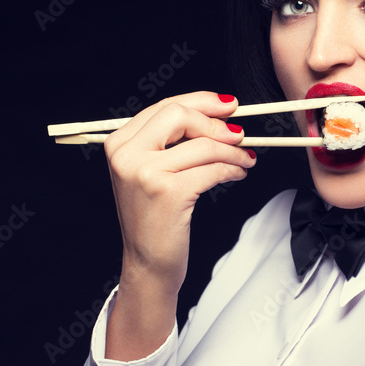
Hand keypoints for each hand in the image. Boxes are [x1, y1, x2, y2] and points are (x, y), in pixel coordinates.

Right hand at [103, 92, 254, 359]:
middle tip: (239, 135)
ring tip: (245, 159)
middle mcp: (126, 155)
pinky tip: (238, 174)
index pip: (165, 106)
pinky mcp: (168, 193)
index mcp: (119, 143)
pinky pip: (213, 169)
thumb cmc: (154, 217)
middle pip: (180, 115)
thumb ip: (171, 139)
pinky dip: (233, 169)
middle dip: (216, 123)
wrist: (147, 263)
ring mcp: (145, 174)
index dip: (202, 102)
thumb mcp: (150, 171)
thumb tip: (218, 112)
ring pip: (203, 145)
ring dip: (233, 151)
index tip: (228, 105)